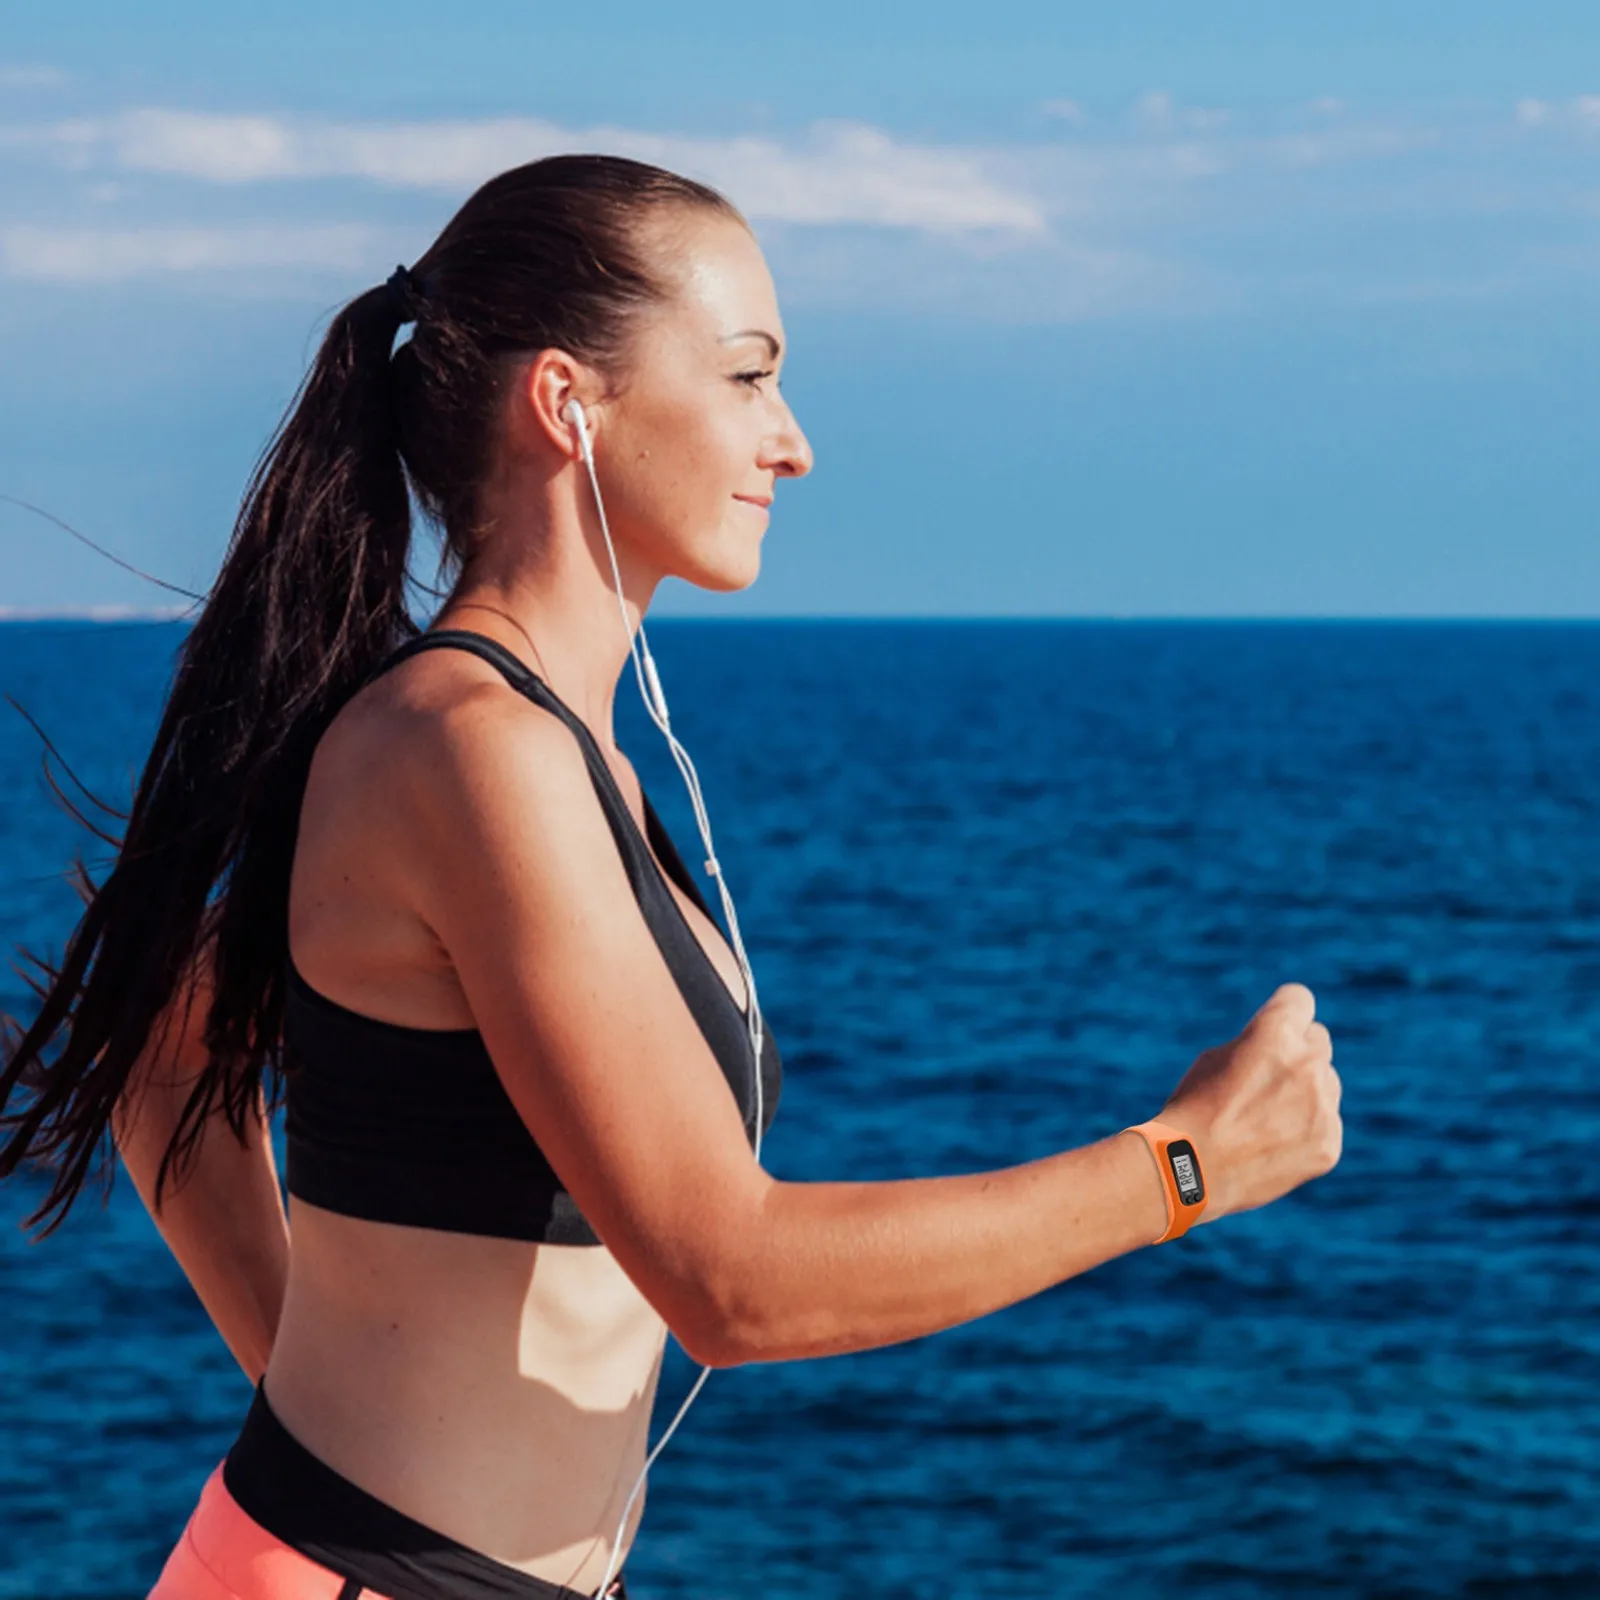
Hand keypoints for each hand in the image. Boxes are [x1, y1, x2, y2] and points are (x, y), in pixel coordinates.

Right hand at [1159, 984, 1341, 1223]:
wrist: (1190, 1169)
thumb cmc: (1195, 1108)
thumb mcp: (1217, 1058)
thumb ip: (1260, 1044)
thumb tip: (1286, 1047)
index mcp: (1275, 1033)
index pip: (1300, 999)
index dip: (1284, 1012)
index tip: (1277, 1025)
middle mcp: (1307, 1064)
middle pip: (1318, 1040)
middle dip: (1298, 1051)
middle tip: (1269, 1076)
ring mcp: (1323, 1107)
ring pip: (1327, 1084)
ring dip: (1306, 1092)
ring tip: (1266, 1118)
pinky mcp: (1329, 1144)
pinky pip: (1327, 1124)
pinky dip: (1307, 1131)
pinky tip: (1273, 1145)